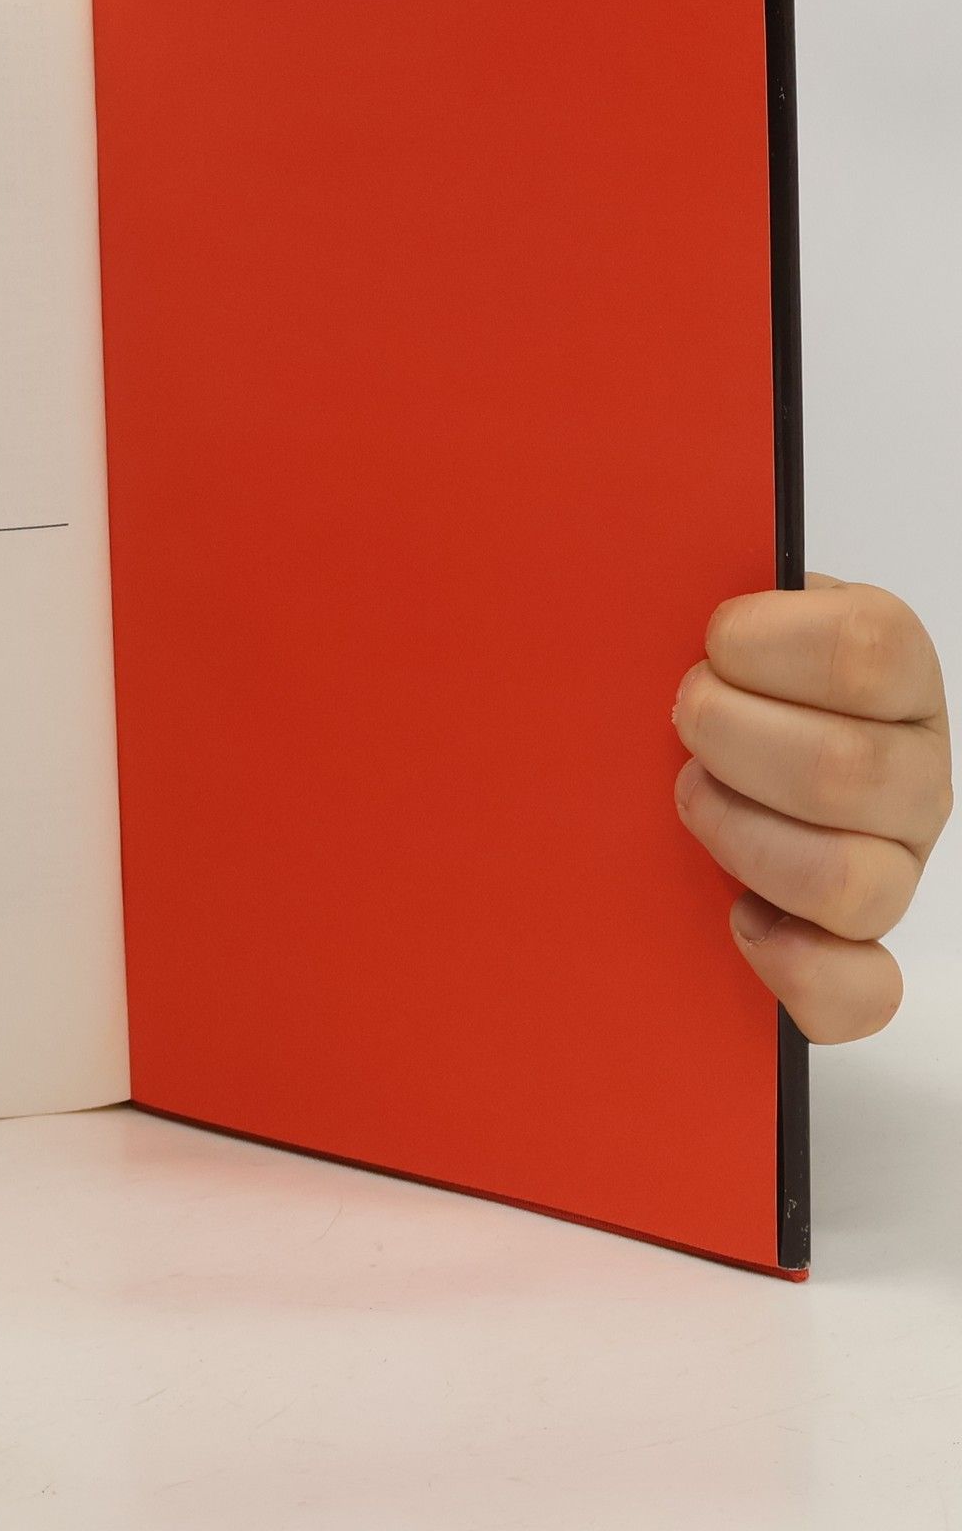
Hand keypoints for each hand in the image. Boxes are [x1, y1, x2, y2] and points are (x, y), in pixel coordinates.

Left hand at [674, 575, 951, 1041]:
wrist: (708, 737)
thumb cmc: (709, 669)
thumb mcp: (716, 609)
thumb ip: (702, 585)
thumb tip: (633, 554)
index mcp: (893, 669)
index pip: (865, 650)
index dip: (758, 645)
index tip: (710, 643)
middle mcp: (912, 770)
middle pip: (843, 769)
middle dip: (728, 738)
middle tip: (684, 721)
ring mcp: (892, 862)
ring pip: (848, 881)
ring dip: (740, 836)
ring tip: (694, 797)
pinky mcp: (853, 945)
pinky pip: (858, 990)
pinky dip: (793, 967)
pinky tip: (740, 922)